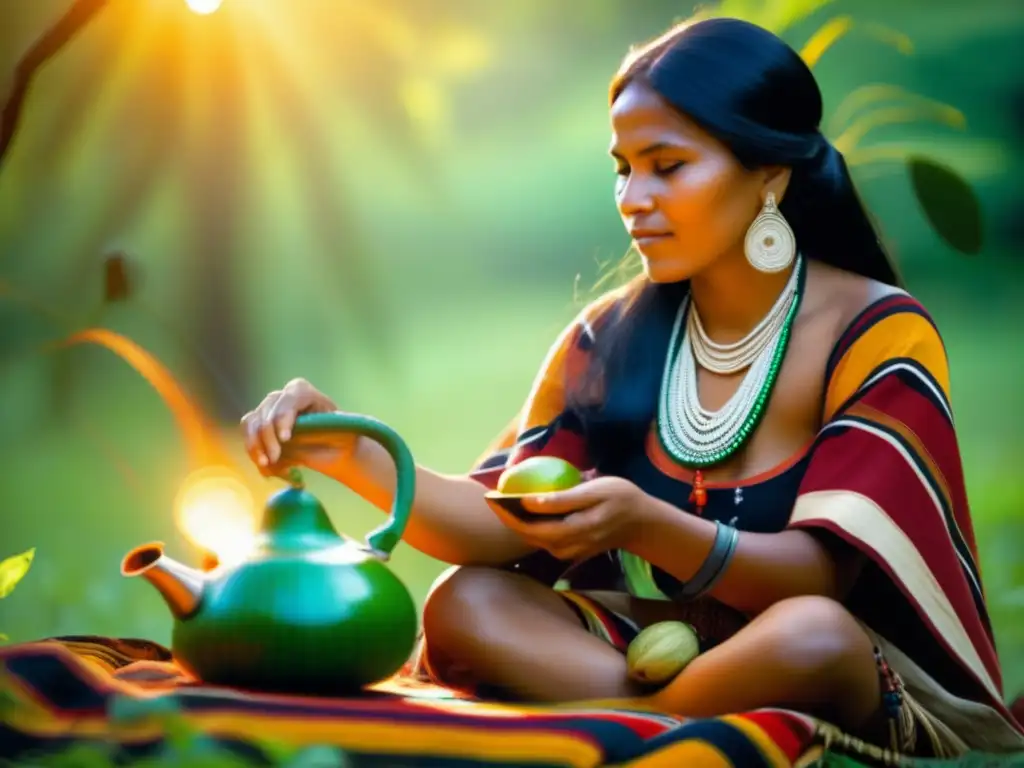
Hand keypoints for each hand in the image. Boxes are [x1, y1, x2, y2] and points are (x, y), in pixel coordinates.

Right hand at [240, 378, 349, 473]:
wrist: (331, 450)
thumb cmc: (341, 436)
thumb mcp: (344, 428)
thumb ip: (336, 425)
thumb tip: (338, 421)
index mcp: (303, 392)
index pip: (289, 400)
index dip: (284, 418)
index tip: (286, 439)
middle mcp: (281, 397)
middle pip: (266, 413)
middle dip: (268, 438)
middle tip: (274, 460)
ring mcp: (266, 411)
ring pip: (251, 424)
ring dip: (255, 447)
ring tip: (267, 467)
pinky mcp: (257, 427)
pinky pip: (249, 439)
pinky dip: (256, 455)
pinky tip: (270, 471)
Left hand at [488, 475, 647, 561]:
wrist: (641, 522)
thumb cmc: (619, 498)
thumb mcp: (594, 491)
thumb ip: (562, 499)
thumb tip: (529, 501)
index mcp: (573, 529)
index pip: (530, 525)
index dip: (508, 513)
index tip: (492, 497)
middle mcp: (568, 545)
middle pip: (528, 535)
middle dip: (507, 518)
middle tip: (492, 499)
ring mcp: (569, 551)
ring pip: (534, 540)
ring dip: (517, 524)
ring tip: (503, 505)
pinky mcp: (571, 552)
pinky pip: (544, 541)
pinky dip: (530, 528)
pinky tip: (523, 513)